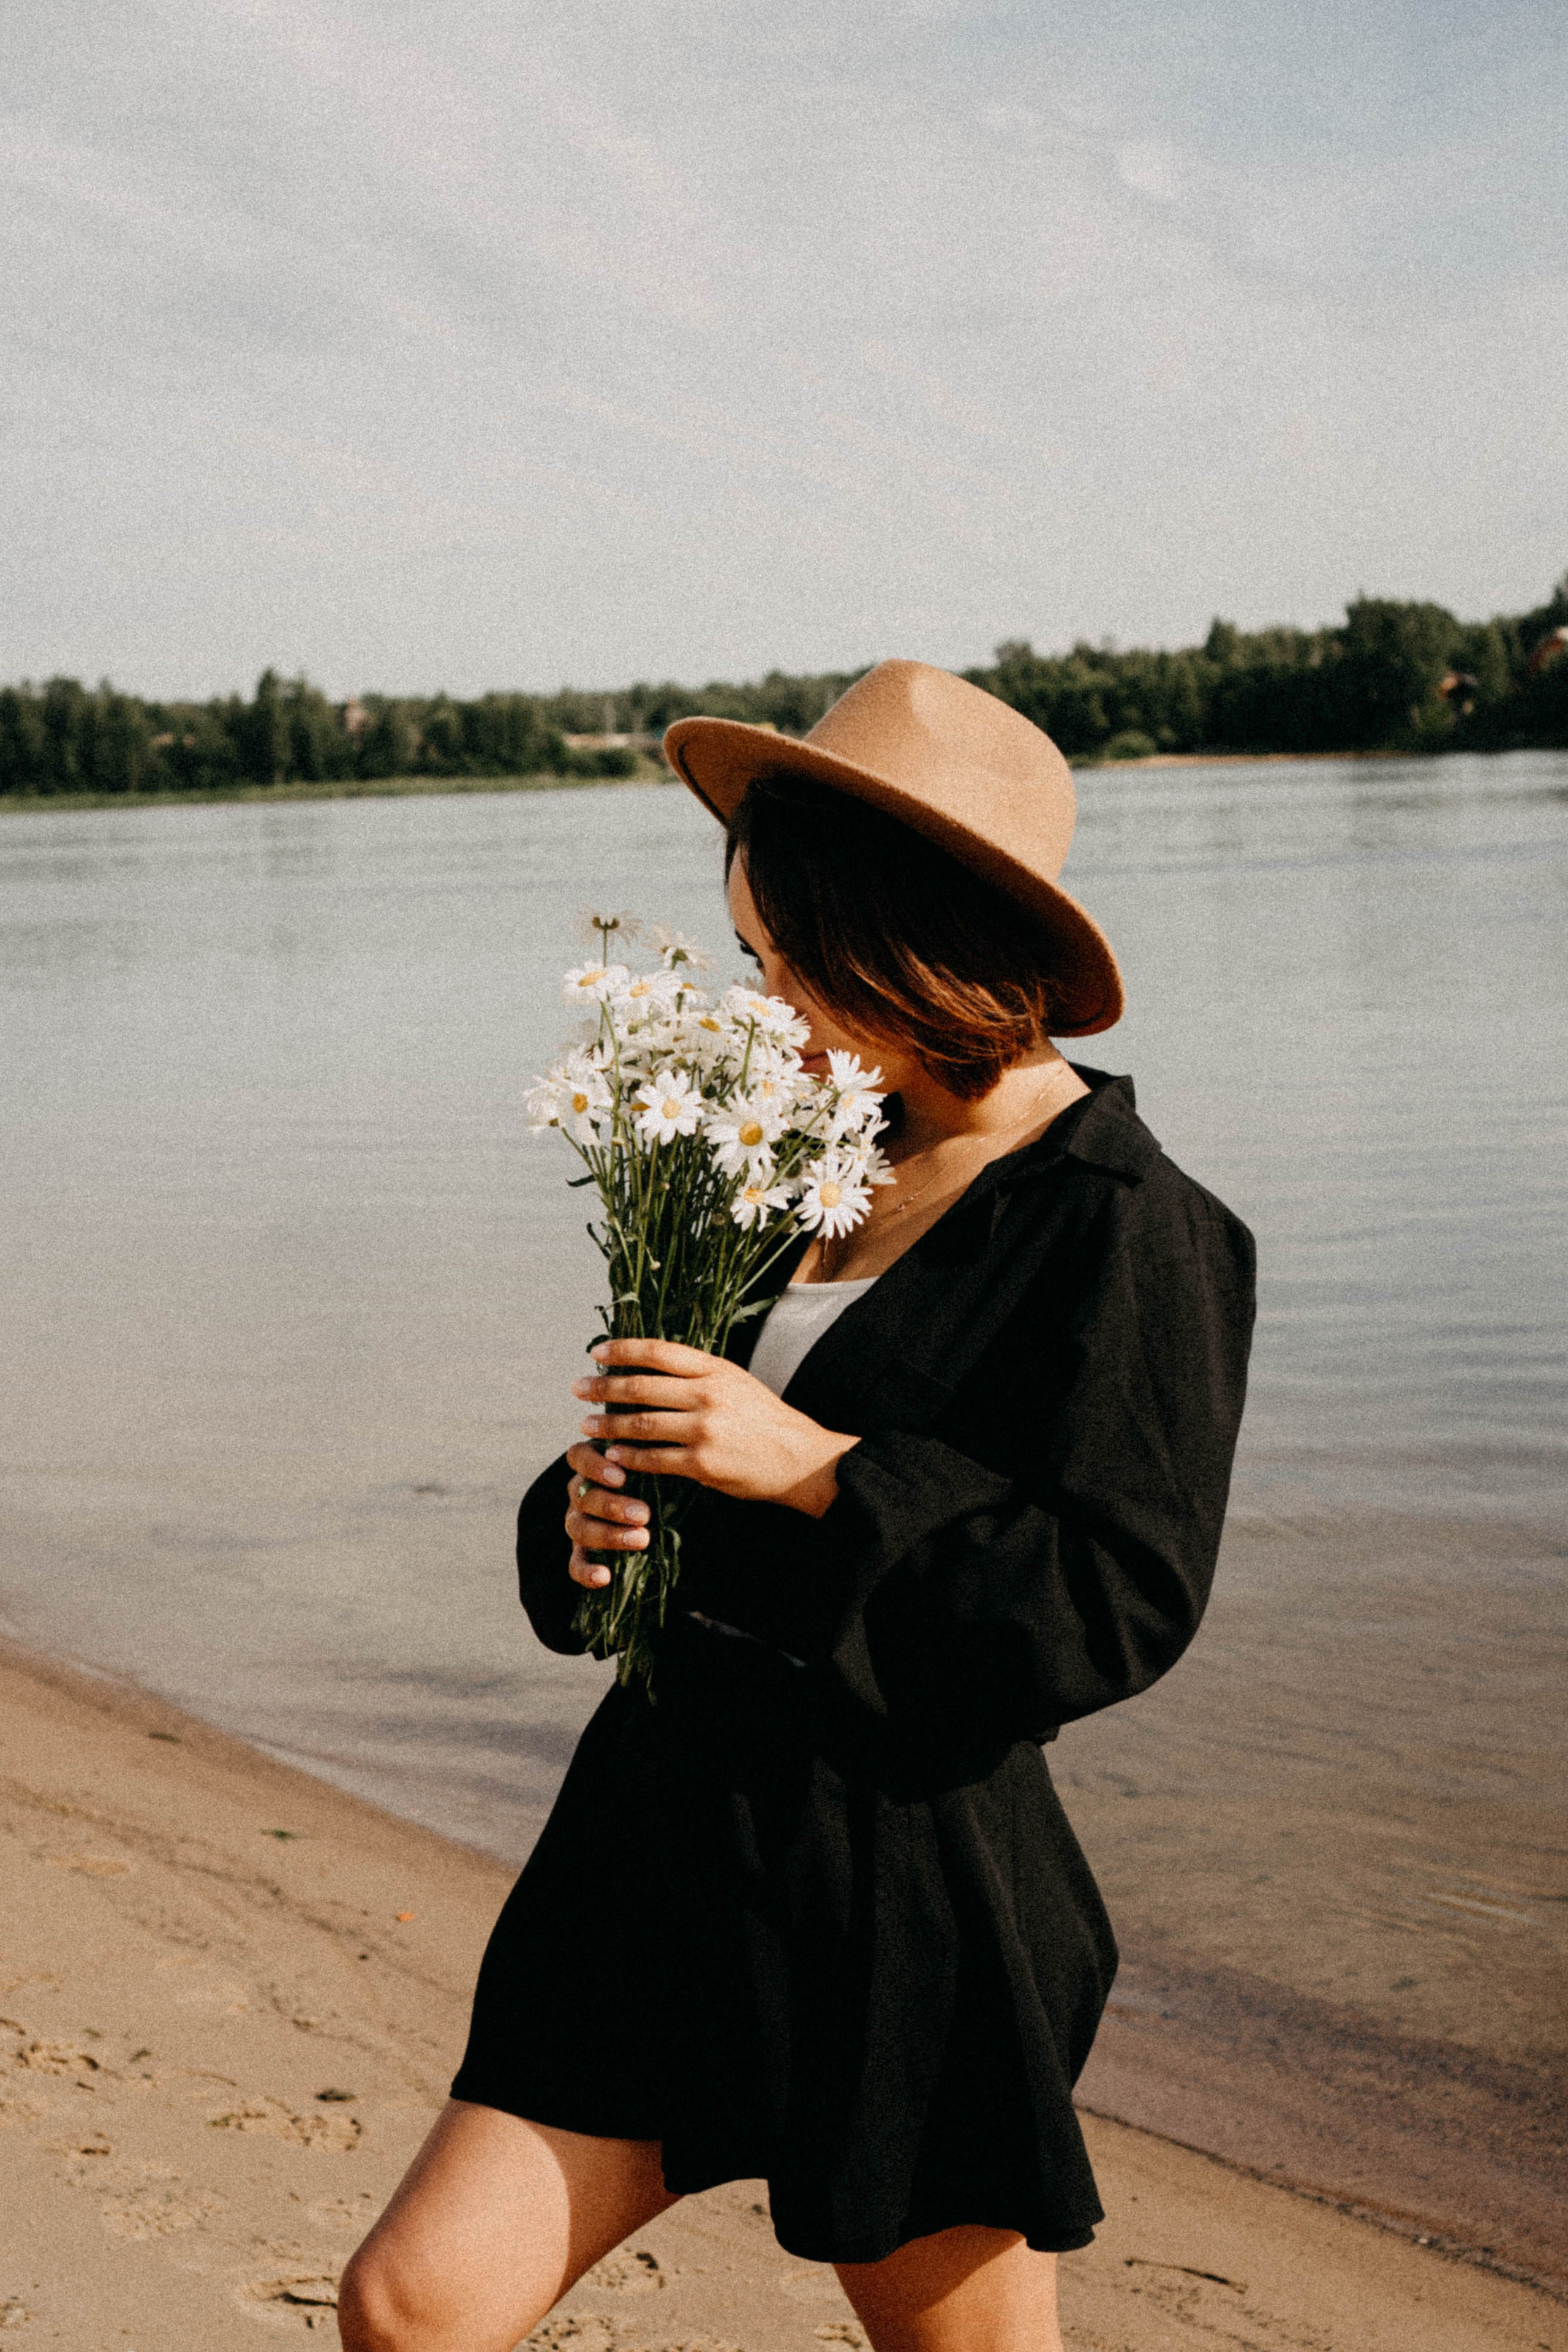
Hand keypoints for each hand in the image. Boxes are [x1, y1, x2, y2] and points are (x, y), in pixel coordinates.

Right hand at [562, 1444, 649, 1589]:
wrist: (660, 1508)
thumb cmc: (657, 1478)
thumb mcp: (653, 1460)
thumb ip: (651, 1451)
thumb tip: (667, 1439)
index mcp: (592, 1464)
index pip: (578, 1457)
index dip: (594, 1467)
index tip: (621, 1478)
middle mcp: (580, 1492)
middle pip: (581, 1496)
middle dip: (611, 1506)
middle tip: (644, 1514)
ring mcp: (578, 1522)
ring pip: (578, 1528)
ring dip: (608, 1535)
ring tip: (642, 1540)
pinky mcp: (582, 1552)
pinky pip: (575, 1564)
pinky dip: (586, 1572)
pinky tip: (604, 1577)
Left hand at [571, 1338, 856, 1519]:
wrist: (800, 1458)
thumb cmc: (766, 1420)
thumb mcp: (737, 1382)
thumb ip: (700, 1374)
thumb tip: (653, 1368)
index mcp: (716, 1369)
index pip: (659, 1352)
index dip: (623, 1349)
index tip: (596, 1352)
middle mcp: (708, 1394)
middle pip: (641, 1387)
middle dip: (603, 1388)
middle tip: (578, 1389)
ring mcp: (704, 1430)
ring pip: (641, 1424)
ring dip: (609, 1425)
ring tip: (588, 1426)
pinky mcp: (702, 1464)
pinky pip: (654, 1459)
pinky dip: (630, 1457)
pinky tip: (615, 1456)